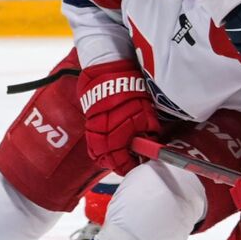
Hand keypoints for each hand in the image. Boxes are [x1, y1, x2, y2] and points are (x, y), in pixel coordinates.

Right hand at [78, 59, 159, 174]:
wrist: (109, 73)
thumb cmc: (129, 91)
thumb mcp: (145, 113)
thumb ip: (148, 131)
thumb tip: (151, 145)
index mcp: (116, 136)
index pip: (121, 162)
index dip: (130, 166)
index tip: (138, 165)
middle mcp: (102, 137)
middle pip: (107, 160)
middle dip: (118, 164)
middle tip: (129, 163)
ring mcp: (93, 130)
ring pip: (97, 153)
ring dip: (108, 157)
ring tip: (119, 156)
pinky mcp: (89, 123)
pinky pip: (92, 143)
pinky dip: (100, 148)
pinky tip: (107, 147)